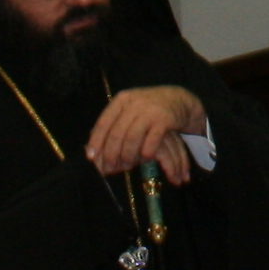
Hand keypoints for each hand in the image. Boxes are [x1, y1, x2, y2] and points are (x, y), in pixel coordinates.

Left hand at [86, 85, 207, 181]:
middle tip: (110, 169)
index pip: (104, 122)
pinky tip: (145, 159)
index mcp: (122, 100)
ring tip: (127, 166)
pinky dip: (145, 154)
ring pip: (132, 139)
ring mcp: (149, 111)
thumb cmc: (148, 109)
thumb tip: (91, 148)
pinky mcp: (164, 120)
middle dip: (111, 154)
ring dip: (128, 156)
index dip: (96, 141)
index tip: (91, 157)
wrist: (177, 100)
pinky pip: (150, 142)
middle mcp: (134, 103)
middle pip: (117, 133)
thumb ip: (113, 124)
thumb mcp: (129, 110)